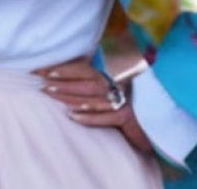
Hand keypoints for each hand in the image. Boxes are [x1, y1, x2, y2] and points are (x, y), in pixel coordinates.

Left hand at [35, 57, 152, 154]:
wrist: (155, 128)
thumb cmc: (127, 114)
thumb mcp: (109, 99)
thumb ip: (92, 90)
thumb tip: (63, 86)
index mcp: (109, 80)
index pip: (83, 69)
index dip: (63, 68)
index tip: (41, 69)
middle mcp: (115, 88)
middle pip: (86, 81)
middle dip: (62, 80)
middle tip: (41, 80)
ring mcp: (122, 102)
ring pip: (92, 97)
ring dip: (70, 95)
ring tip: (50, 93)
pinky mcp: (127, 118)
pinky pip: (107, 117)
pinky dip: (90, 117)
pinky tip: (73, 117)